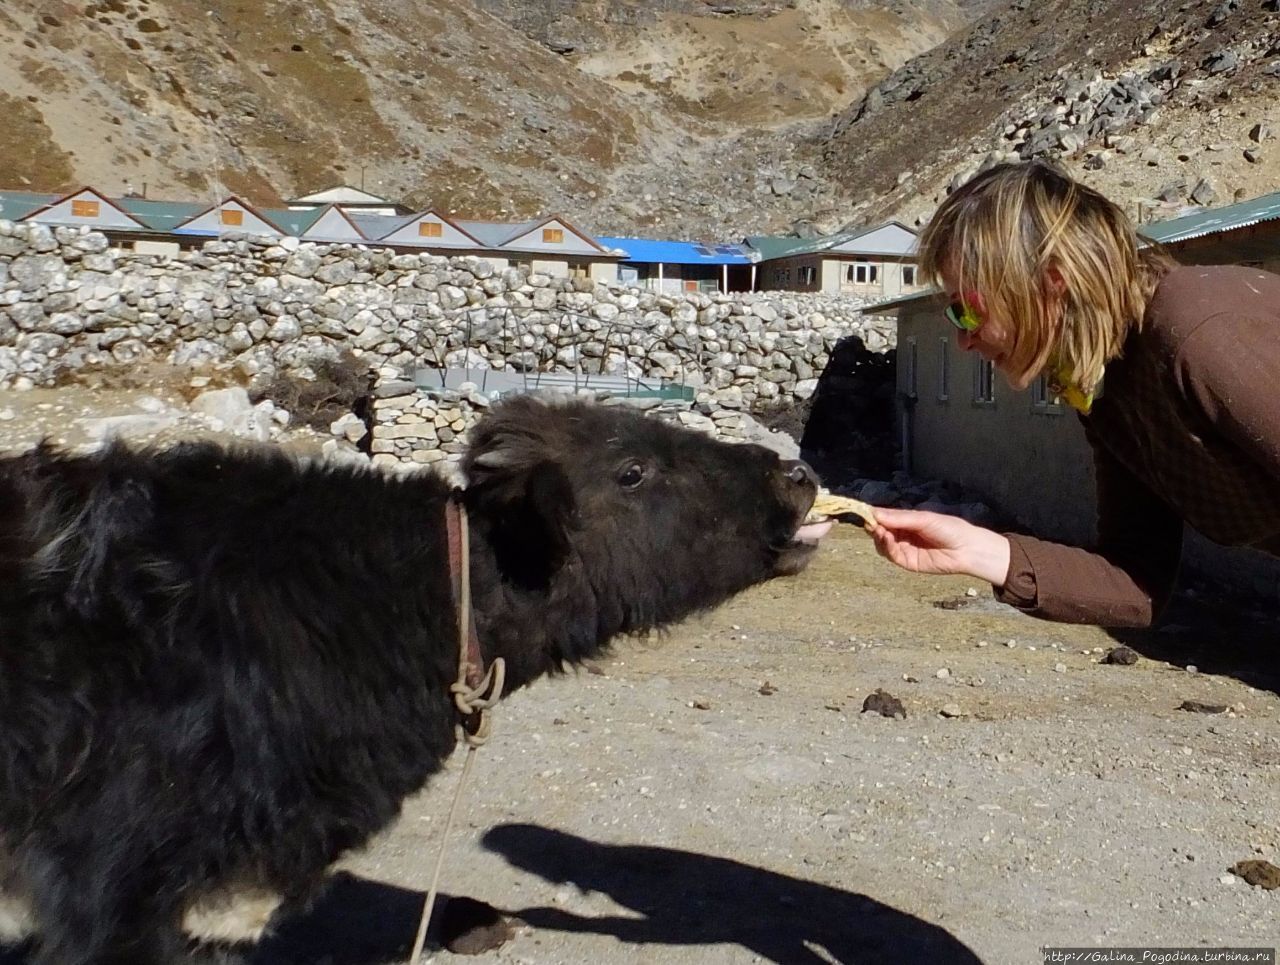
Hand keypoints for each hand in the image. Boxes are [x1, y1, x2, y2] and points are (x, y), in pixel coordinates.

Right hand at [867, 508, 1010, 586]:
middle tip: (870, 523)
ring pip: (882, 544)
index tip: (862, 511)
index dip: (872, 515)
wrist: (966, 548)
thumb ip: (899, 518)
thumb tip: (874, 513)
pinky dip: (887, 547)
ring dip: (878, 538)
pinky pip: (891, 555)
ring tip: (881, 532)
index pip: (884, 517)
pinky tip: (888, 539)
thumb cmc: (948, 528)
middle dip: (873, 527)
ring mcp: (903, 548)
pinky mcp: (907, 562)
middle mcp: (902, 534)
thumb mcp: (922, 518)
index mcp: (906, 521)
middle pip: (879, 531)